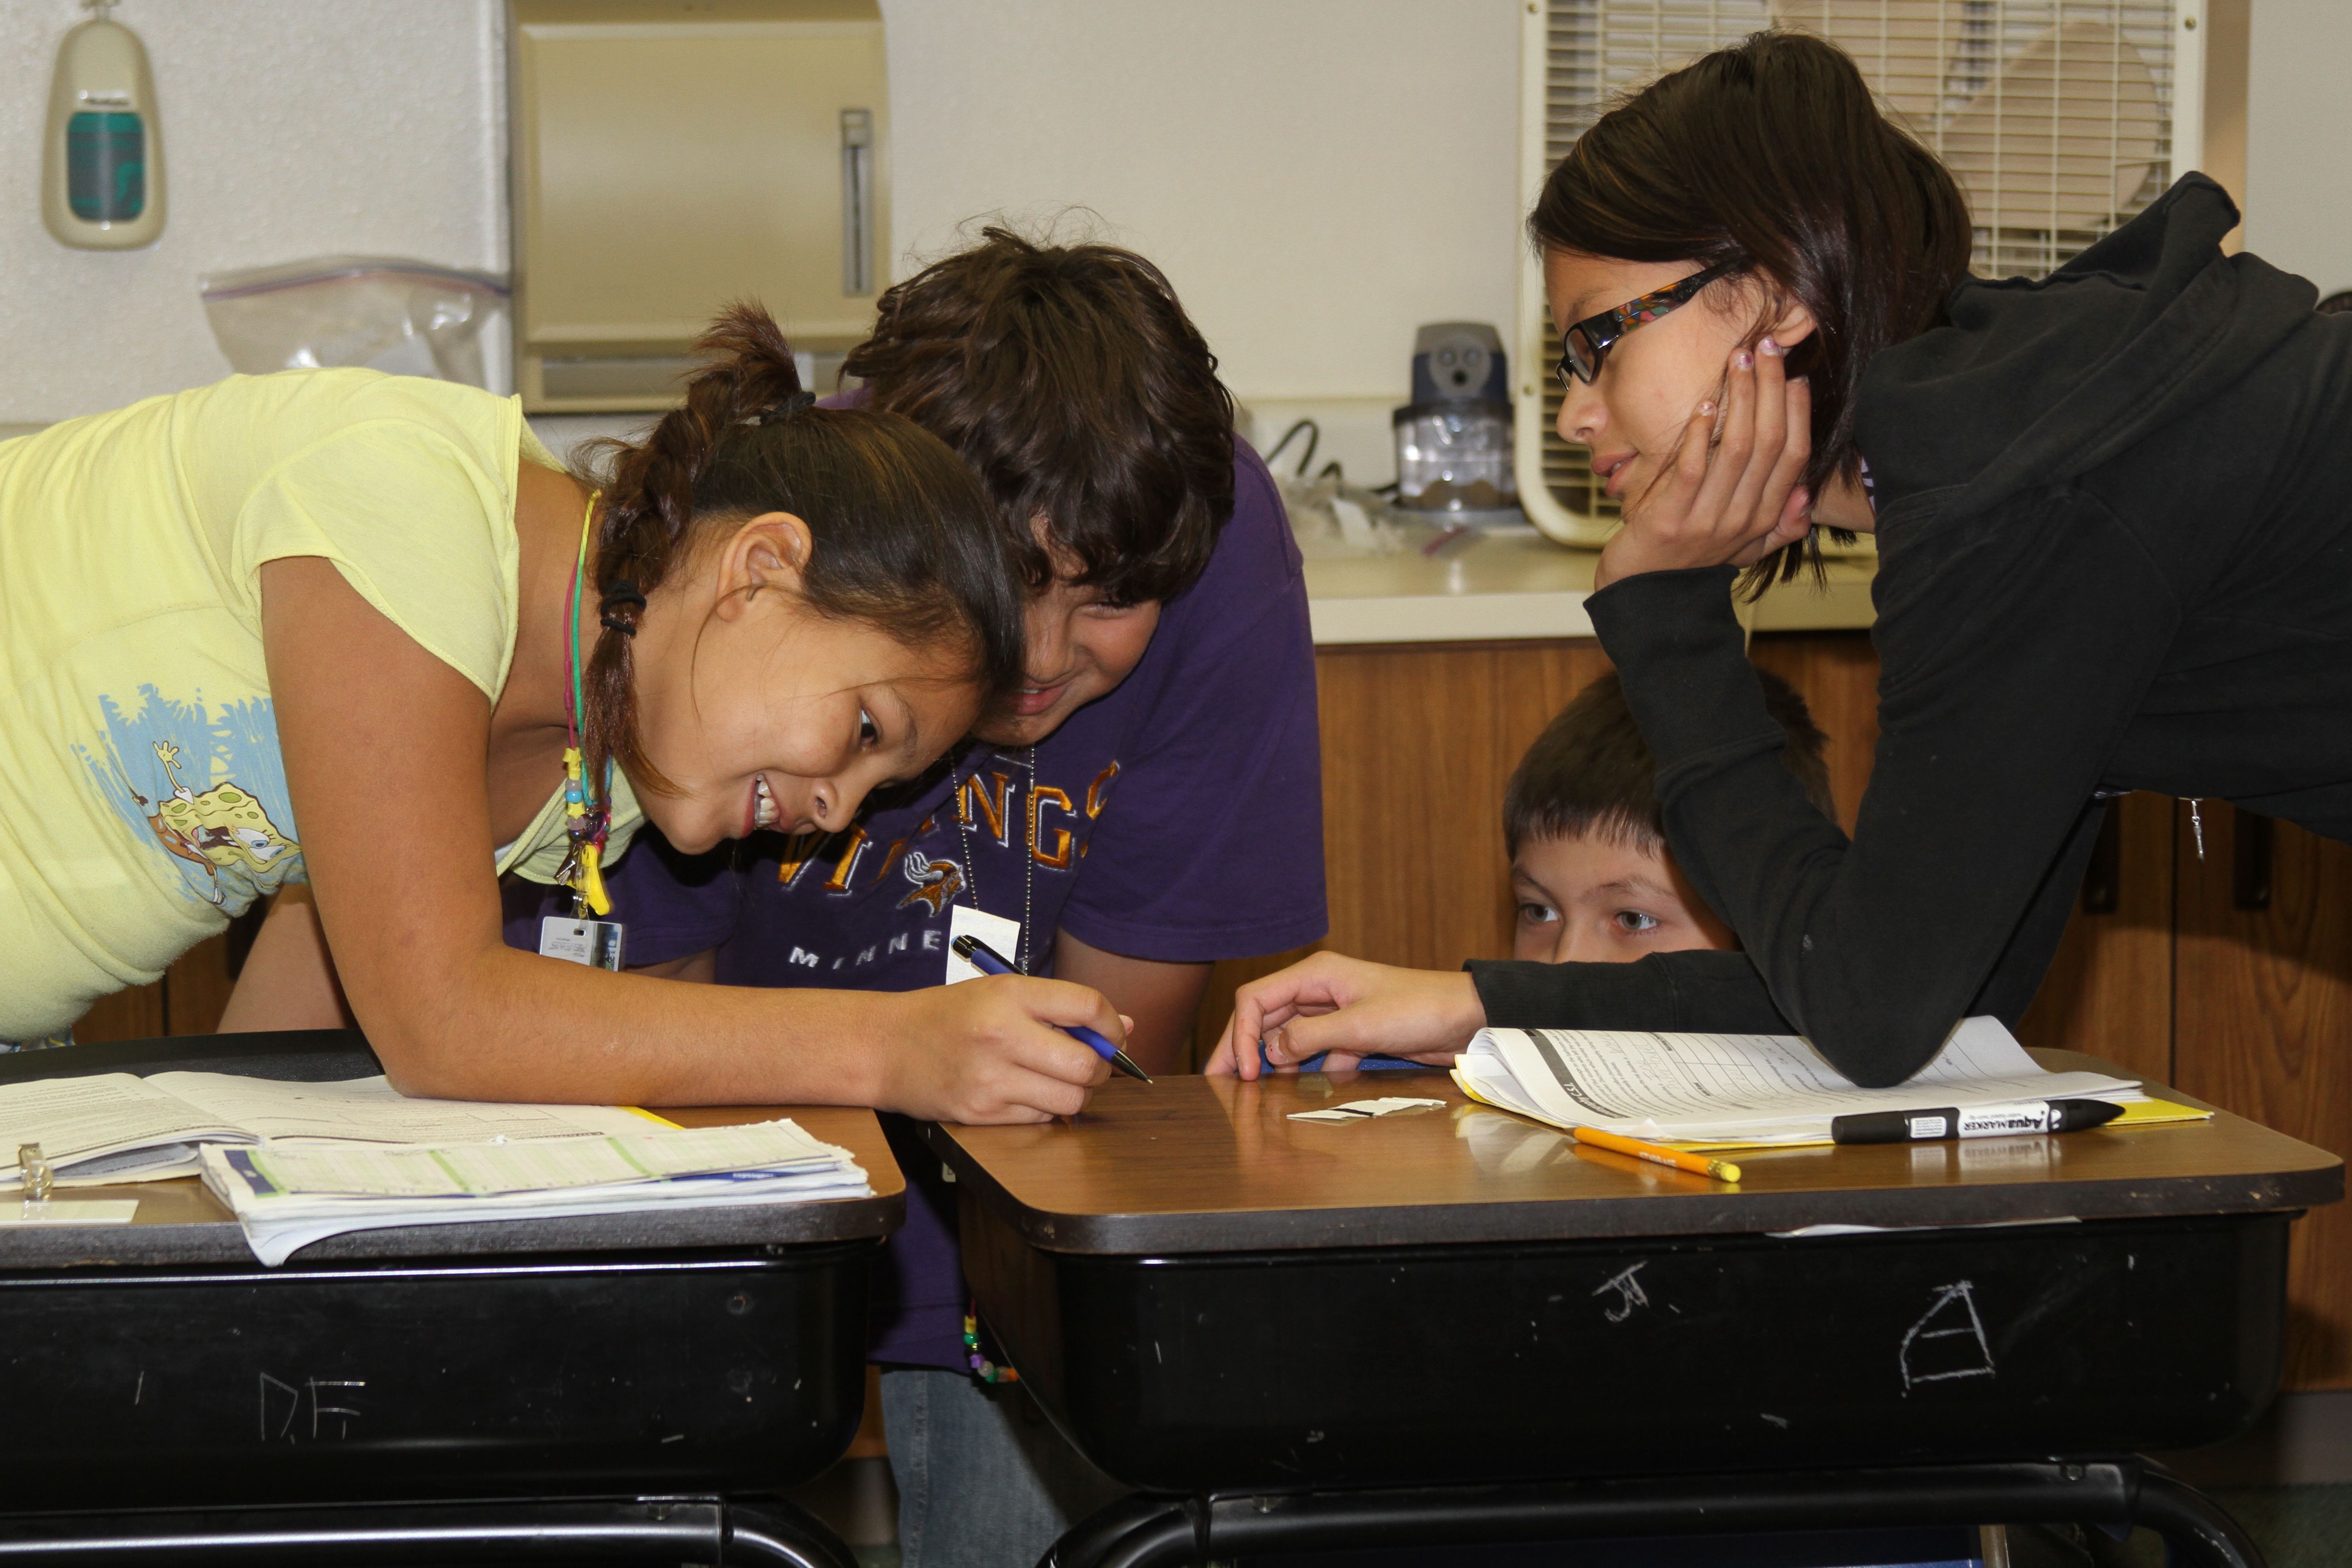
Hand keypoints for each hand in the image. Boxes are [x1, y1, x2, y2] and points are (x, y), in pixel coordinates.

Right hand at [879, 976, 1117, 1123]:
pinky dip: (1046, 1110)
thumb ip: (1062, 1007)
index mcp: (1009, 994)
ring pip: (1070, 1100)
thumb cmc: (949, 1015)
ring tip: (1059, 1080)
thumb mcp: (1002, 992)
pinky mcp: (980, 1113)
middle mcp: (1001, 1034)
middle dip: (1102, 1069)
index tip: (1114, 1034)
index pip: (1088, 1006)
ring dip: (1077, 1094)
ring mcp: (990, 1079)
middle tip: (1092, 1064)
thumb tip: (1126, 1026)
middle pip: (1087, 1064)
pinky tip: (1026, 1093)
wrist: (886, 1046)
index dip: (1113, 1026)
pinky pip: (1041, 1119)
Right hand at [1205, 953, 1485, 1079]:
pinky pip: (1317, 1050)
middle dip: (1243, 1047)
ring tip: (1258, 1091)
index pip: (1257, 999)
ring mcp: (1336, 1011)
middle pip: (1266, 1017)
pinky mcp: (1353, 1033)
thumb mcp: (1360, 1025)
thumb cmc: (1421, 1008)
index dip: (1241, 1034)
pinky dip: (1308, 1068)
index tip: (1243, 1071)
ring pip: (1289, 1036)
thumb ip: (1310, 1037)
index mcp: (1317, 974)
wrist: (1468, 1016)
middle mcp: (1321, 989)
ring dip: (1274, 1060)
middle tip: (1220, 1080)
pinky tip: (1304, 1088)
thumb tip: (1270, 1051)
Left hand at [1593, 339, 1812, 590]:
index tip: (1794, 376)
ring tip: (1737, 361)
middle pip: (1767, 442)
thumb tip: (1807, 495)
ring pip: (1735, 449)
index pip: (1792, 457)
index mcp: (1762, 519)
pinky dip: (1699, 434)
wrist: (1644, 601)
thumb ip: (1779, 526)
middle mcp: (1741, 519)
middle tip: (1765, 348)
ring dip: (1739, 399)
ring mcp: (1706, 520)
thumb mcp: (1743, 550)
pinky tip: (1705, 403)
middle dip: (1769, 389)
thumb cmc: (1689, 562)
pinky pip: (1691, 468)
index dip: (1797, 413)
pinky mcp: (1670, 520)